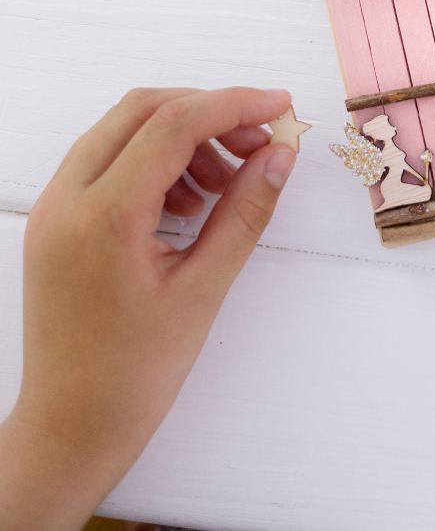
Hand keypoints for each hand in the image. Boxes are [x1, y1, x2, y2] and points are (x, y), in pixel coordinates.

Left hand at [0, 86, 296, 530]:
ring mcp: (55, 207)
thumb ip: (244, 213)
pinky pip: (107, 159)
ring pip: (123, 128)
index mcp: (103, 218)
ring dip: (183, 135)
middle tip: (260, 141)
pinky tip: (192, 201)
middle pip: (144, 109)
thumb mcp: (203, 290)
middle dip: (209, 113)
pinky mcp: (56, 218)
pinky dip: (155, 159)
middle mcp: (67, 200)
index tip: (280, 106)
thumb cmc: (132, 375)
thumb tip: (280, 156)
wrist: (70, 428)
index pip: (173, 125)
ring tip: (228, 181)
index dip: (234, 105)